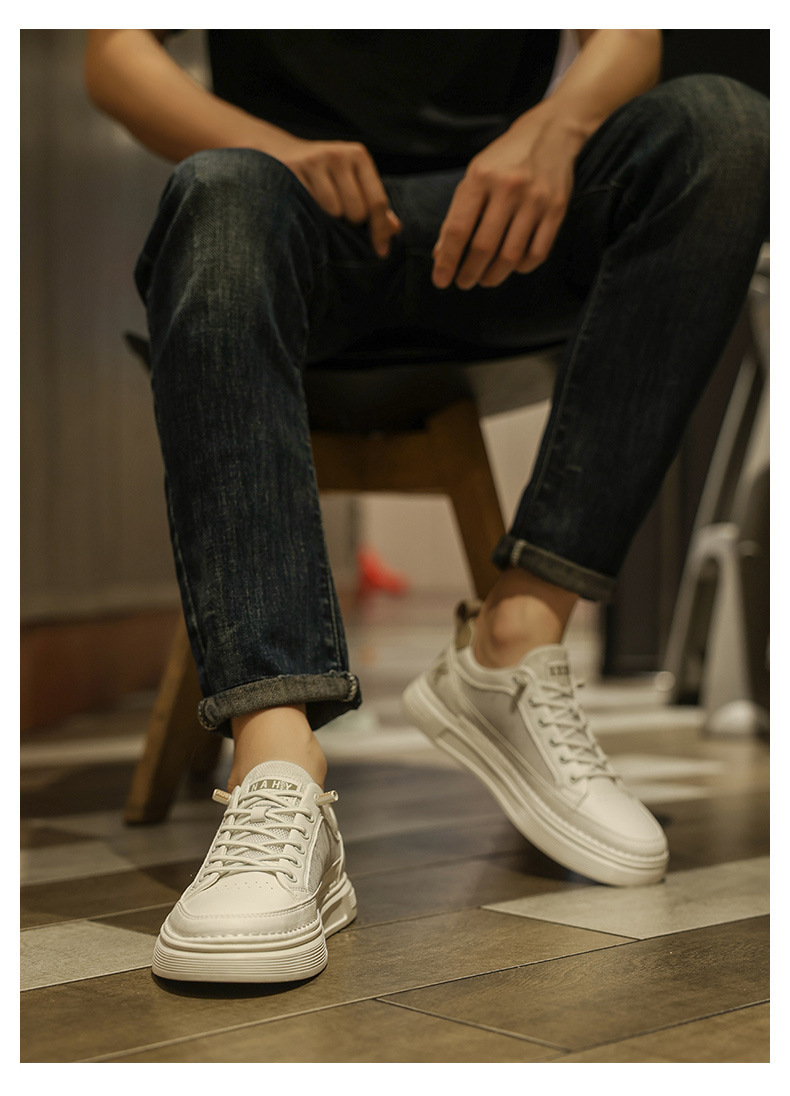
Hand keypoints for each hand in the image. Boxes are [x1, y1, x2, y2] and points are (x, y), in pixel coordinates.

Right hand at [278, 137, 401, 256]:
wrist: (283, 153)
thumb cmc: (326, 174)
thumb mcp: (354, 181)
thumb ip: (374, 204)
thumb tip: (394, 229)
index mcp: (359, 155)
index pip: (377, 201)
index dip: (380, 231)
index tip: (381, 252)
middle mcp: (338, 155)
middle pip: (357, 211)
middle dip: (350, 222)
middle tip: (340, 215)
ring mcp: (314, 161)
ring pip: (334, 212)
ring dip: (329, 220)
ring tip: (321, 208)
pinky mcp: (293, 171)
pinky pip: (310, 209)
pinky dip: (311, 214)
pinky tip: (306, 206)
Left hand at [431, 106, 585, 288]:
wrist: (551, 132)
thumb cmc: (505, 158)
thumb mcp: (475, 175)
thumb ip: (458, 213)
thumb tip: (441, 254)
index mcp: (481, 177)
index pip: (458, 229)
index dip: (447, 260)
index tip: (441, 280)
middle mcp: (508, 188)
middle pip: (483, 247)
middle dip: (469, 272)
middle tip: (463, 283)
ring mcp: (535, 200)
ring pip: (510, 256)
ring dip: (493, 275)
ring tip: (484, 279)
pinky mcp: (556, 210)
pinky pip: (537, 253)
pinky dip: (521, 268)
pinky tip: (511, 267)